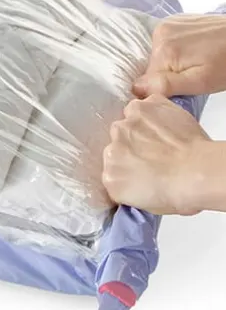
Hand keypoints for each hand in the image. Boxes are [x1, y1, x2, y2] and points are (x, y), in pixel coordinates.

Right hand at [102, 95, 212, 214]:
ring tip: (162, 135)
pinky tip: (165, 120)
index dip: (128, 166)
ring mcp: (124, 127)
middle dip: (132, 146)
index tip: (140, 168)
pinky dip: (152, 110)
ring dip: (140, 126)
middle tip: (154, 152)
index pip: (113, 168)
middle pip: (117, 143)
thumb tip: (137, 178)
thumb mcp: (147, 204)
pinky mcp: (139, 109)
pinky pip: (141, 105)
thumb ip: (132, 187)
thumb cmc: (180, 192)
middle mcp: (111, 150)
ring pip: (128, 121)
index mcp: (110, 178)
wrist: (198, 172)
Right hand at [134, 15, 225, 97]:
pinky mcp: (175, 20)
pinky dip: (175, 49)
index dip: (163, 88)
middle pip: (152, 66)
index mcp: (164, 50)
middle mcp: (160, 33)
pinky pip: (165, 42)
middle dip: (168, 74)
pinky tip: (193, 51)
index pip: (147, 80)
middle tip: (193, 74)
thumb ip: (167, 85)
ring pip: (157, 55)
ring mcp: (167, 24)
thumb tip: (136, 88)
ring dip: (171, 63)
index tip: (183, 88)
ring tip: (196, 61)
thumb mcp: (201, 82)